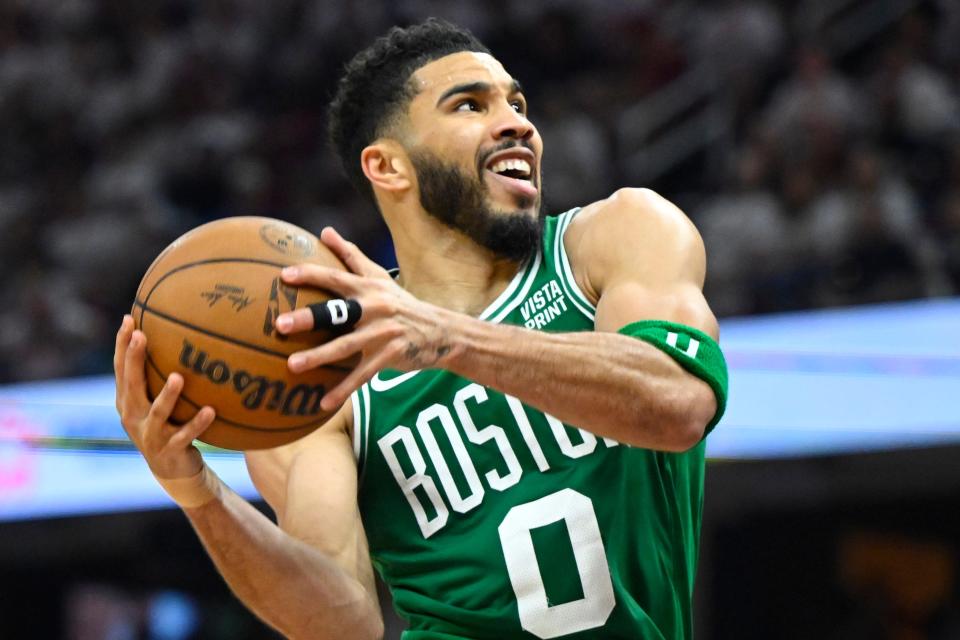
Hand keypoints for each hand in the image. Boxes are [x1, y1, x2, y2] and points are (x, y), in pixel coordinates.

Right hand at [114, 315, 215, 479]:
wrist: (173, 470)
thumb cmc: (168, 424)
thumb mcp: (157, 400)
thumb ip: (158, 375)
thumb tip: (176, 332)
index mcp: (128, 401)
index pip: (121, 369)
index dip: (122, 345)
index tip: (129, 319)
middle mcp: (134, 416)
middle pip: (132, 385)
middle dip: (135, 360)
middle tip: (141, 337)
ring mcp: (150, 435)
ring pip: (159, 412)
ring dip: (168, 395)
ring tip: (178, 377)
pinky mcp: (169, 450)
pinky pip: (185, 434)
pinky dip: (197, 423)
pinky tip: (211, 410)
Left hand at [275, 227, 455, 410]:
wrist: (440, 331)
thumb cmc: (401, 302)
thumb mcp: (379, 277)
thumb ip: (351, 255)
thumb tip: (325, 231)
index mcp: (368, 288)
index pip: (335, 277)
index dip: (311, 274)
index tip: (284, 275)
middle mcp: (374, 308)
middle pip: (337, 312)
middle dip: (309, 318)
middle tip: (280, 324)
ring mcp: (382, 333)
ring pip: (346, 346)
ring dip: (319, 357)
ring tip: (292, 365)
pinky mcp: (390, 356)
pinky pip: (362, 375)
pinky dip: (343, 390)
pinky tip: (323, 403)